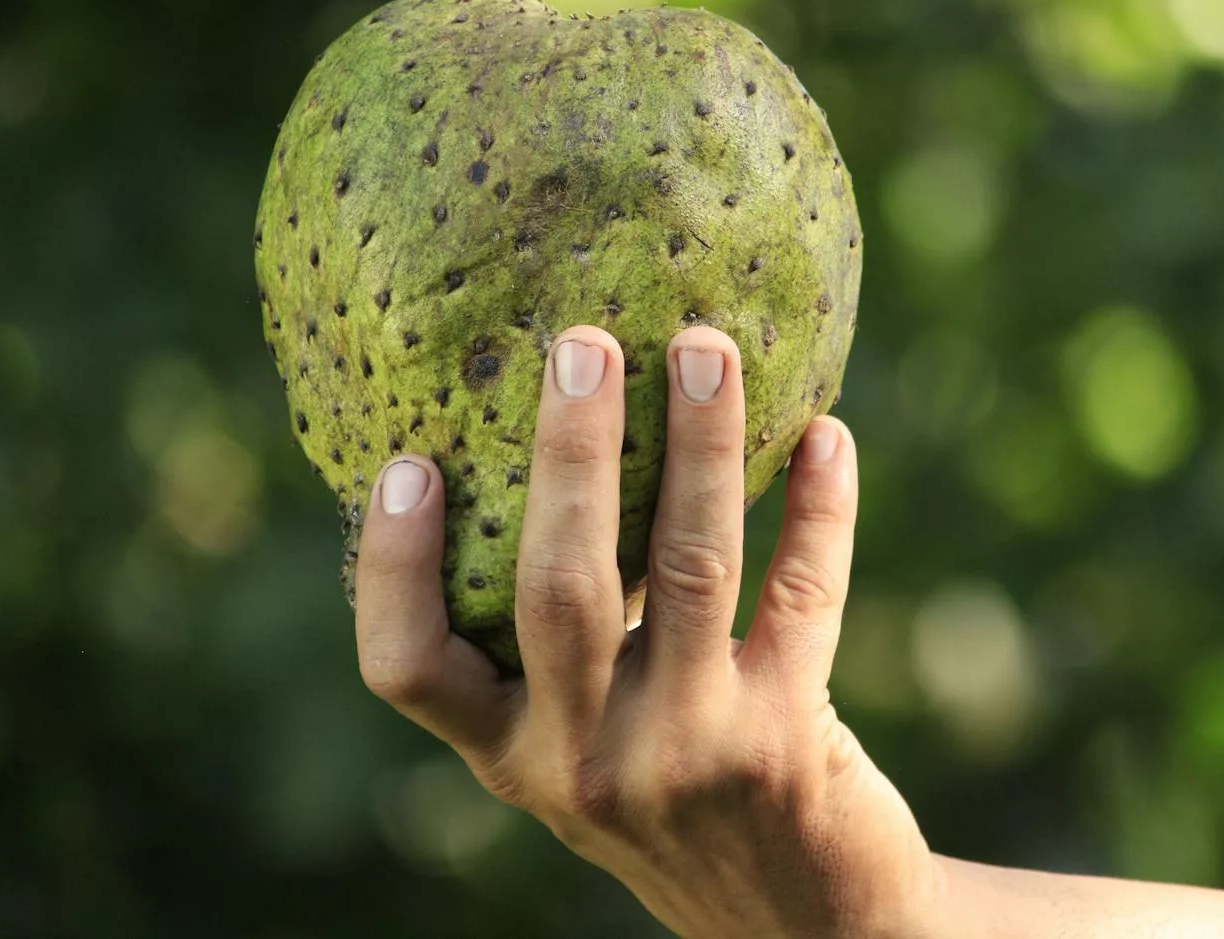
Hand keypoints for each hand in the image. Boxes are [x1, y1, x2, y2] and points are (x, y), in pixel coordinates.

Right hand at [352, 326, 942, 938]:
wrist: (799, 927)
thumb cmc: (671, 798)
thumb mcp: (587, 747)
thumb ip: (558, 646)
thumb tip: (559, 448)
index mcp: (512, 754)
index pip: (410, 669)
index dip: (394, 566)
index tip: (405, 460)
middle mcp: (585, 760)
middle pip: (558, 586)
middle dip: (570, 454)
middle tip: (581, 342)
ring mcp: (690, 752)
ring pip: (692, 566)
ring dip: (703, 445)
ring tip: (707, 346)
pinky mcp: (788, 740)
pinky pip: (804, 592)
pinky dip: (819, 506)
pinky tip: (828, 436)